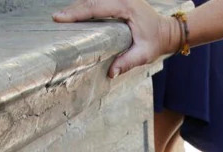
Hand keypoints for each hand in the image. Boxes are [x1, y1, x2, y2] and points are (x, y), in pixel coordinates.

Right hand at [53, 0, 180, 77]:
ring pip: (94, 0)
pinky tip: (75, 15)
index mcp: (126, 6)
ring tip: (62, 18)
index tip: (61, 18)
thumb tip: (111, 73)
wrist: (167, 31)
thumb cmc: (156, 42)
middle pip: (91, 0)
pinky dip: (86, 8)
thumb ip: (128, 62)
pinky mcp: (118, 0)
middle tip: (55, 18)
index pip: (96, 7)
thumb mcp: (144, 54)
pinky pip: (99, 2)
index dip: (77, 13)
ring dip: (78, 8)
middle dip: (73, 10)